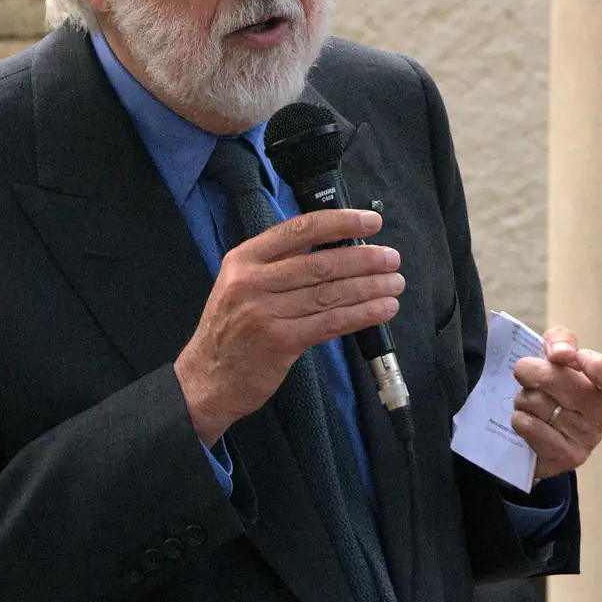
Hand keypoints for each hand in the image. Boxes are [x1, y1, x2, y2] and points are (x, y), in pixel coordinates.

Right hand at [175, 209, 402, 443]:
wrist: (205, 380)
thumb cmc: (232, 330)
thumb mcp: (240, 285)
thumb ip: (278, 266)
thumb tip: (334, 249)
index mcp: (244, 259)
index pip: (300, 230)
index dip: (340, 223)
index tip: (372, 222)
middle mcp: (252, 281)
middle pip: (320, 263)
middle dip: (364, 259)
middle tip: (392, 259)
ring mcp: (264, 312)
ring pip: (330, 293)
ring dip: (370, 287)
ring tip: (395, 283)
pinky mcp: (279, 342)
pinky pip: (330, 323)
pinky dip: (362, 315)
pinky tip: (383, 310)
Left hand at [510, 326, 601, 481]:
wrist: (538, 428)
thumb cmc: (554, 385)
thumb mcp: (559, 352)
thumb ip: (561, 341)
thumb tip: (561, 354)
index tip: (578, 358)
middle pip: (560, 381)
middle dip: (534, 372)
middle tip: (528, 374)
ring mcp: (587, 440)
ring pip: (537, 402)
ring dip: (523, 397)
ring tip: (532, 402)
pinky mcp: (565, 458)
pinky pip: (529, 426)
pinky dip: (519, 418)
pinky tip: (527, 420)